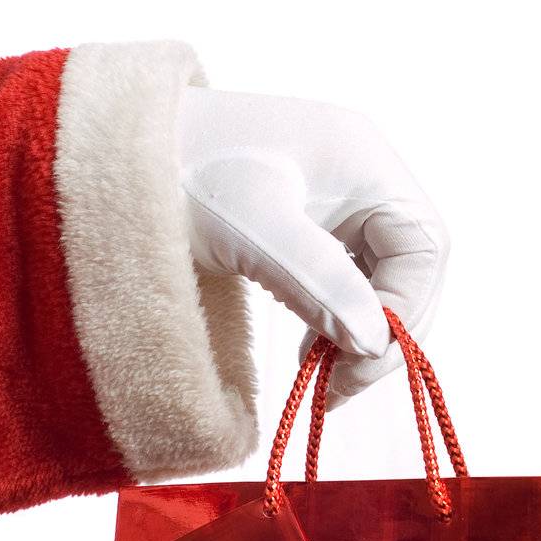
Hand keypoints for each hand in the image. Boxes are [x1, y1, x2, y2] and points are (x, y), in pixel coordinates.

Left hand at [178, 88, 447, 405]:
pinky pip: (349, 280)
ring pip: (382, 280)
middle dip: (385, 331)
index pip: (423, 247)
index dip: (405, 311)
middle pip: (410, 268)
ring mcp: (338, 200)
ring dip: (362, 332)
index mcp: (365, 160)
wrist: (117, 154)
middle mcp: (362, 174)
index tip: (361, 362)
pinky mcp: (311, 224)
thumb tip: (374, 344)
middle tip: (342, 386)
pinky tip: (309, 348)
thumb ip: (319, 283)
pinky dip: (338, 321)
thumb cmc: (180, 172)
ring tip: (323, 373)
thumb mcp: (253, 230)